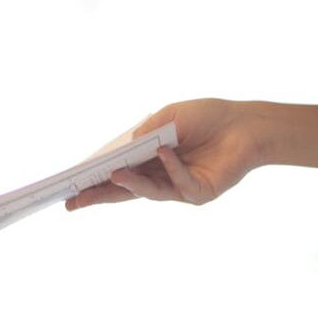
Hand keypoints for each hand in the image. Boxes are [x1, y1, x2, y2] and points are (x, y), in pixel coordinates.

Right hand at [65, 99, 265, 209]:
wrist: (246, 124)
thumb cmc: (208, 117)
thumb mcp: (170, 116)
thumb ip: (147, 131)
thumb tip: (124, 147)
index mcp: (149, 160)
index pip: (118, 174)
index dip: (95, 181)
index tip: (71, 187)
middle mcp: (160, 177)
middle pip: (125, 190)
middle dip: (99, 195)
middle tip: (74, 202)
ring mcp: (179, 188)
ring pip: (148, 191)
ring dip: (130, 182)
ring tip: (113, 173)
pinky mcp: (199, 193)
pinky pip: (179, 183)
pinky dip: (171, 167)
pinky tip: (164, 152)